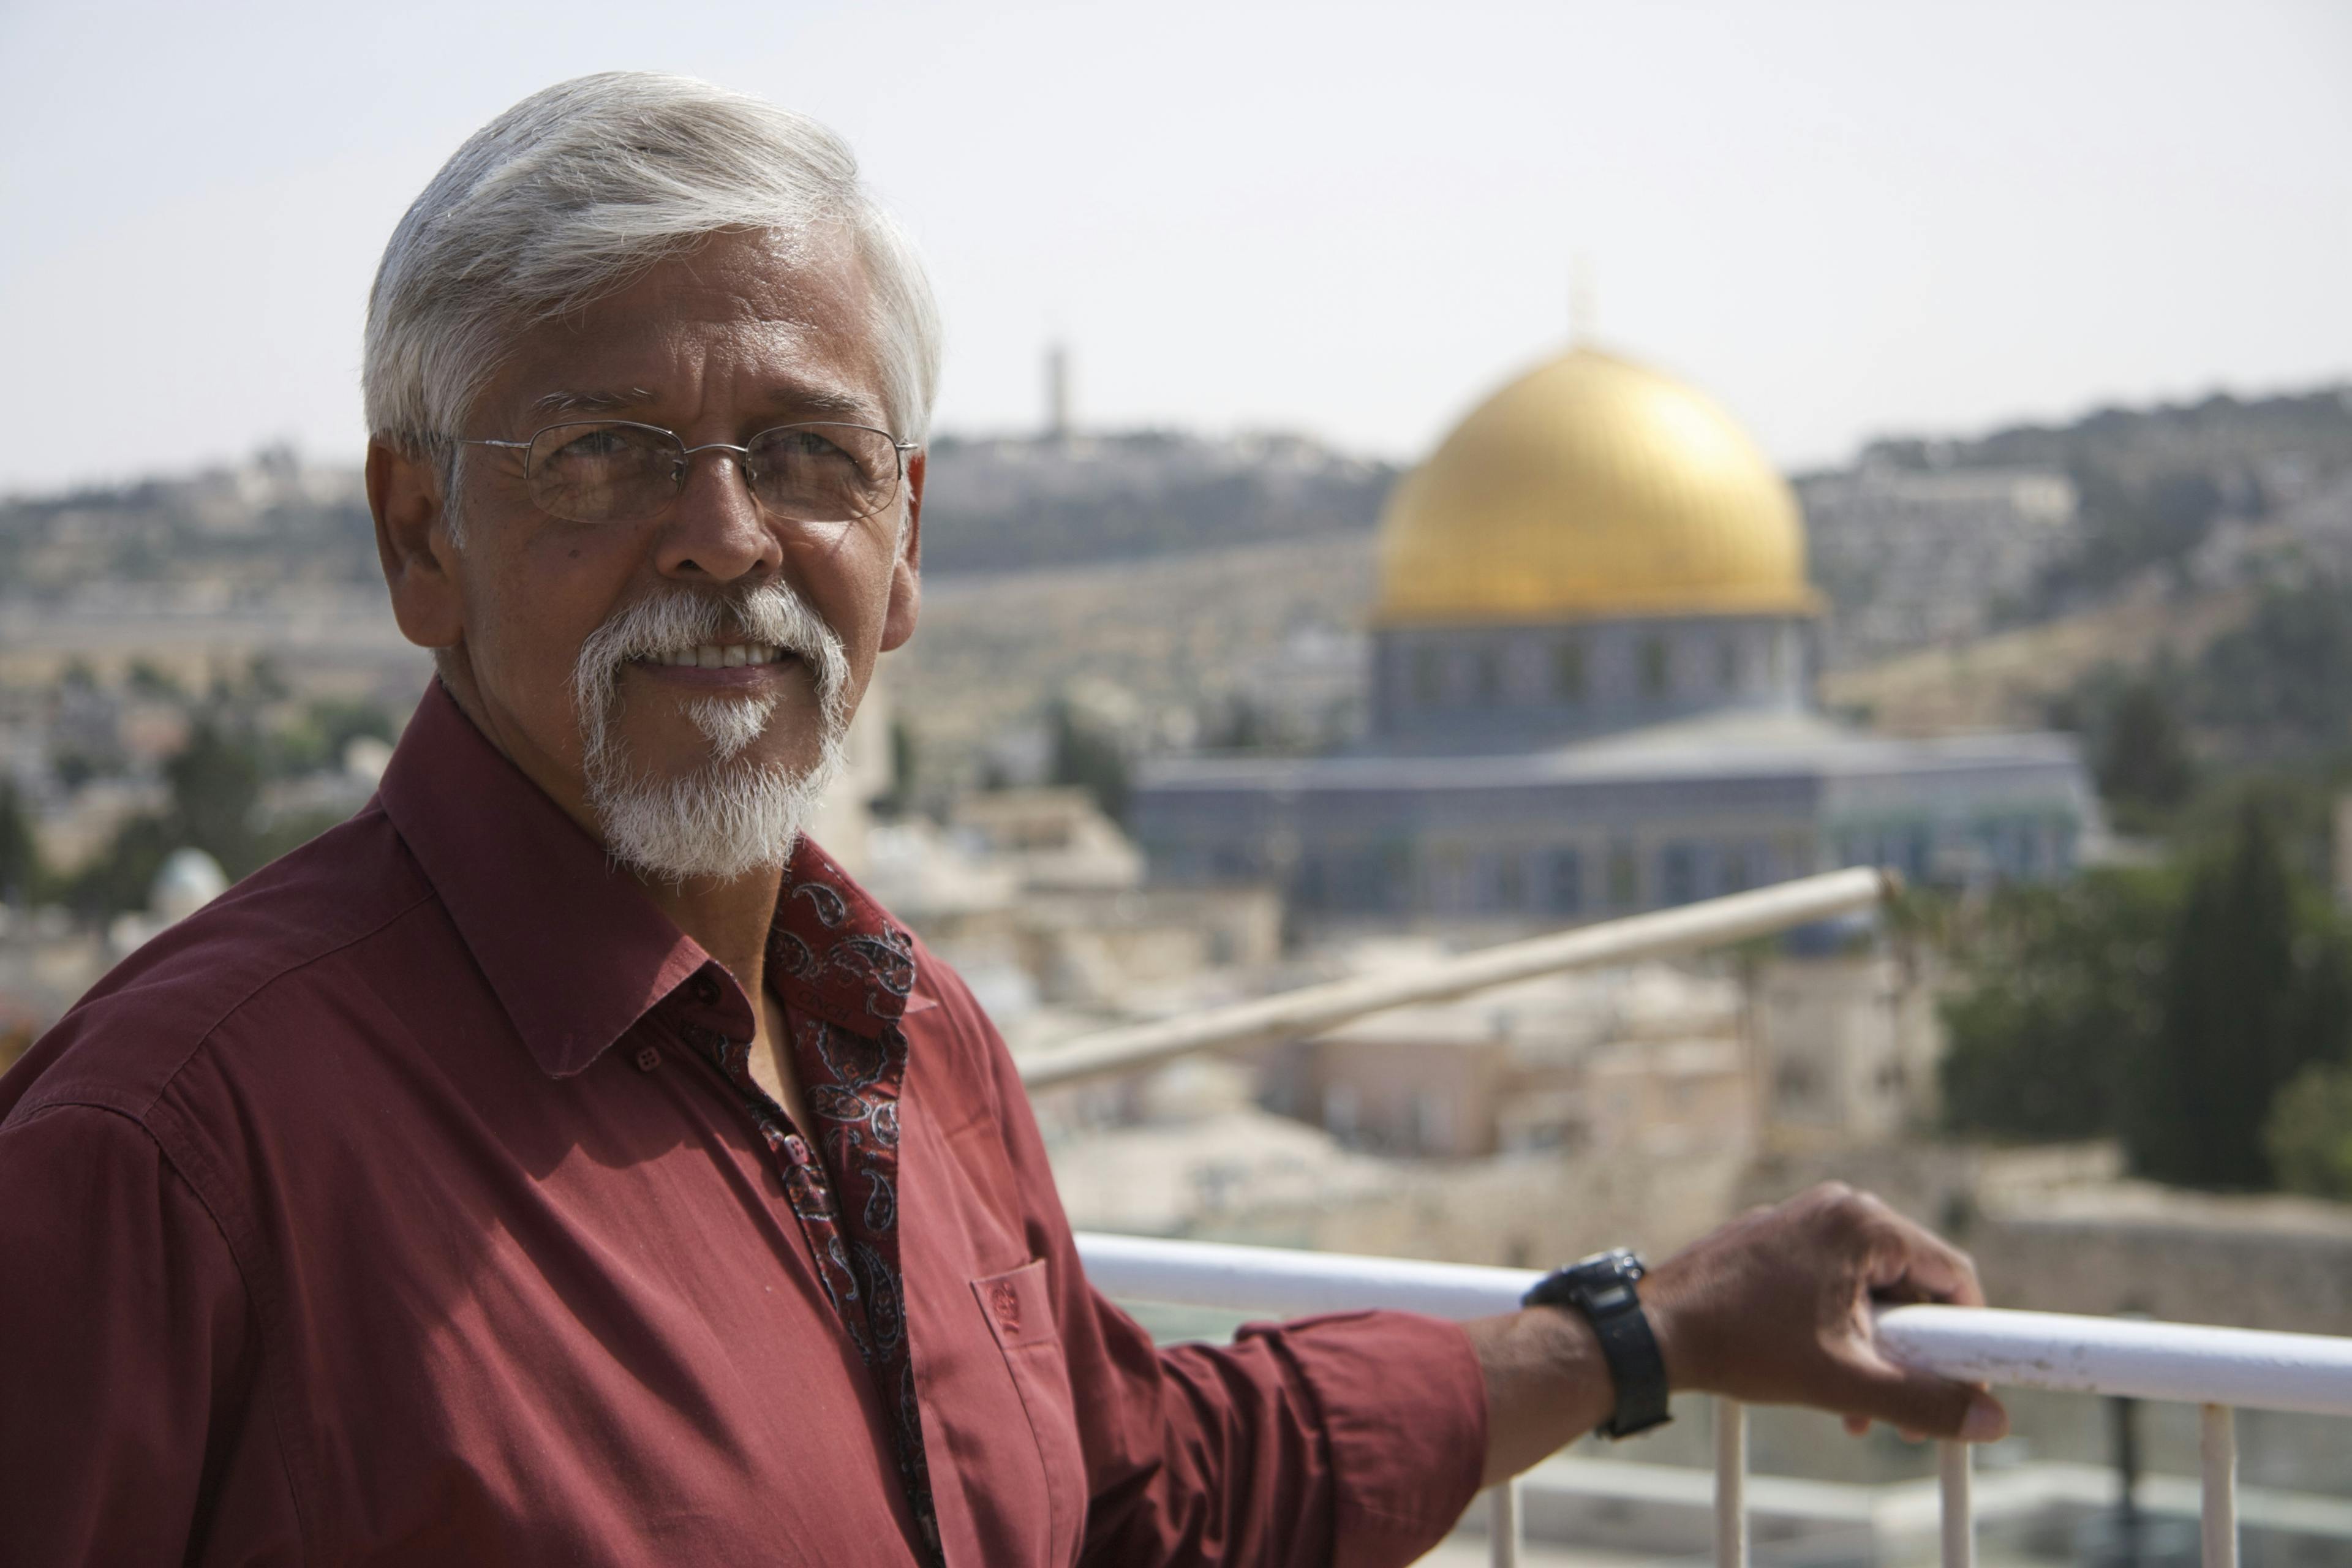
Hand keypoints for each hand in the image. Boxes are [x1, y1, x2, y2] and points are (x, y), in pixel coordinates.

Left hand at [1638, 1182, 2006, 1442]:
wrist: (1653, 1332)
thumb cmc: (1742, 1346)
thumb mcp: (1845, 1382)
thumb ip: (1924, 1402)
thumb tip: (1991, 1423)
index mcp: (1862, 1224)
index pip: (1952, 1274)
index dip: (1969, 1336)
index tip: (1968, 1384)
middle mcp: (1837, 1207)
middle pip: (1913, 1284)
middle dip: (1915, 1354)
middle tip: (1907, 1412)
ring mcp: (1803, 1219)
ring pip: (1872, 1290)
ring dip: (1877, 1351)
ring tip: (1860, 1410)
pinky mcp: (1778, 1239)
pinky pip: (1835, 1282)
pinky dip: (1842, 1329)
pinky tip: (1825, 1378)